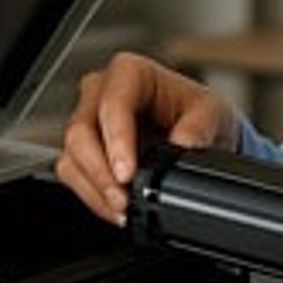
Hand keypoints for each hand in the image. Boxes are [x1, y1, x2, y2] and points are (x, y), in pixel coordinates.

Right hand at [54, 52, 238, 225]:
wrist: (199, 132)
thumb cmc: (198, 112)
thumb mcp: (211, 113)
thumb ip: (198, 127)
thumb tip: (183, 144)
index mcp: (130, 72)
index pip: (113, 103)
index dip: (116, 140)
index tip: (128, 173)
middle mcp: (100, 92)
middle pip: (81, 132)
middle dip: (100, 172)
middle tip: (123, 199)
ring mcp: (88, 122)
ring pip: (72, 157)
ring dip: (95, 190)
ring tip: (123, 210)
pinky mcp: (82, 151)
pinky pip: (74, 176)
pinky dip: (94, 197)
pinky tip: (117, 209)